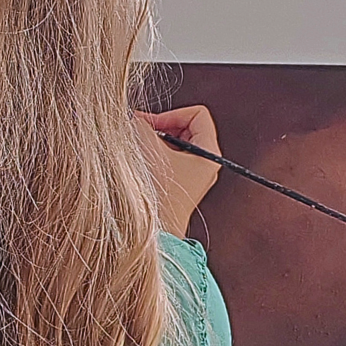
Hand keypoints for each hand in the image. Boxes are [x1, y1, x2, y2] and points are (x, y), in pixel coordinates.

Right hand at [132, 105, 220, 238]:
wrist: (156, 232)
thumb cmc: (159, 194)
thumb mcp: (148, 147)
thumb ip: (142, 124)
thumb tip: (136, 119)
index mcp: (210, 153)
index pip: (196, 114)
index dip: (171, 114)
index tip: (150, 124)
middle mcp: (205, 165)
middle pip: (185, 128)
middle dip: (159, 128)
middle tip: (138, 133)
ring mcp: (193, 177)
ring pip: (173, 146)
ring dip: (152, 144)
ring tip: (137, 151)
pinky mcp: (179, 187)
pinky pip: (167, 162)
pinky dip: (152, 158)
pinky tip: (139, 166)